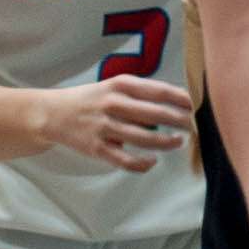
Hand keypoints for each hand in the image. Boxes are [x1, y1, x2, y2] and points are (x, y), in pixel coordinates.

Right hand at [34, 77, 192, 172]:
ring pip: (144, 139)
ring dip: (166, 142)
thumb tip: (176, 104)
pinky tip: (152, 161)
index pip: (158, 91)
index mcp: (120, 85)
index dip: (180, 99)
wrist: (53, 113)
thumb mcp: (114, 86)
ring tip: (178, 142)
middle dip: (179, 121)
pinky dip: (142, 163)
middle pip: (155, 114)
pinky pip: (125, 160)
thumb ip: (141, 93)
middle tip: (193, 126)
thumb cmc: (92, 99)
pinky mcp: (97, 148)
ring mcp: (104, 127)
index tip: (195, 105)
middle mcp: (113, 104)